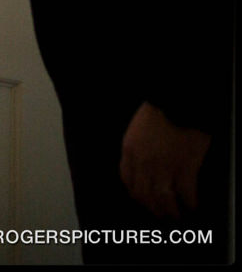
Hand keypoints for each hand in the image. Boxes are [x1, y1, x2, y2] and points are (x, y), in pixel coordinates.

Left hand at [120, 102, 210, 217]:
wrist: (177, 103)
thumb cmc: (158, 112)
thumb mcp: (136, 130)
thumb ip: (136, 149)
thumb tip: (140, 165)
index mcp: (129, 151)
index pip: (127, 180)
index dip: (135, 194)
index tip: (141, 200)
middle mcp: (143, 163)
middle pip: (143, 194)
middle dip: (152, 208)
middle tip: (160, 215)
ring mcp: (164, 167)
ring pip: (163, 198)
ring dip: (170, 210)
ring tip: (176, 216)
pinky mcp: (185, 168)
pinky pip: (186, 193)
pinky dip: (189, 202)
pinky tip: (192, 205)